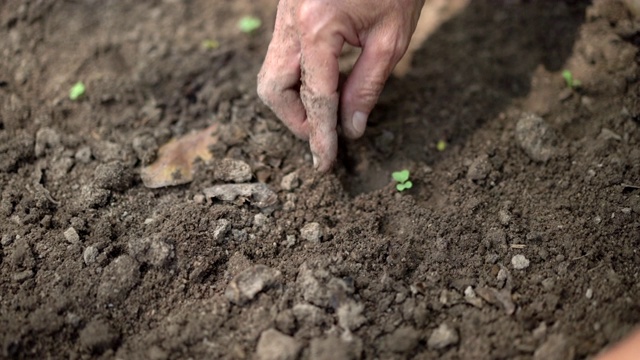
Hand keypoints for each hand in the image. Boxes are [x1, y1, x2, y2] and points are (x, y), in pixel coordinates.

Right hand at [258, 0, 424, 171]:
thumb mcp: (392, 38)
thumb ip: (367, 87)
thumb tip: (350, 129)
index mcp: (317, 27)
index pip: (315, 97)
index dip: (320, 136)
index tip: (325, 164)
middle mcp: (290, 22)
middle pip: (273, 89)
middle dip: (295, 120)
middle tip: (325, 136)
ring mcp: (284, 16)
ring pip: (270, 74)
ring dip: (292, 102)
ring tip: (325, 114)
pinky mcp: (288, 13)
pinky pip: (281, 57)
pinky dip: (297, 80)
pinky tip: (324, 86)